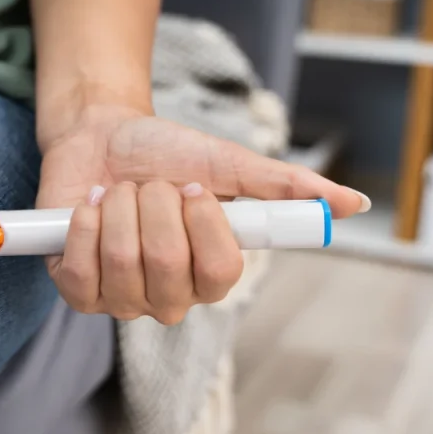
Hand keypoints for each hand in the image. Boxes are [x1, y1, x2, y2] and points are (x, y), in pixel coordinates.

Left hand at [36, 104, 368, 324]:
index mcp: (212, 273)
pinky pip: (81, 274)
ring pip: (122, 266)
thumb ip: (285, 188)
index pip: (222, 272)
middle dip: (155, 205)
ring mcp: (122, 299)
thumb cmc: (166, 153)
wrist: (101, 134)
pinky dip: (84, 226)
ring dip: (119, 209)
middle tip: (150, 185)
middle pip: (167, 267)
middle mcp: (170, 297)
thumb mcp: (227, 164)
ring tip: (120, 192)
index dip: (203, 225)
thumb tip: (354, 204)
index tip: (192, 187)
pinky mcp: (78, 291)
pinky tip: (89, 208)